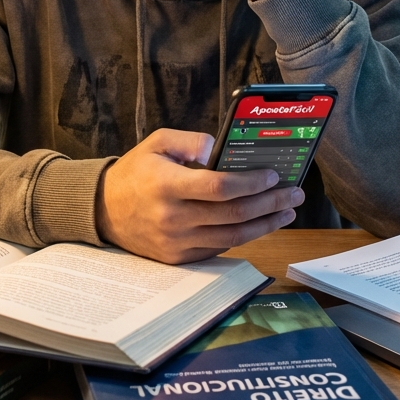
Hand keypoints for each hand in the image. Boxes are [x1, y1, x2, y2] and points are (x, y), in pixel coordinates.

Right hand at [96, 128, 303, 263]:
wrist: (104, 211)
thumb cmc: (136, 172)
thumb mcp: (158, 143)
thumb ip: (192, 141)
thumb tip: (223, 148)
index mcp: (168, 185)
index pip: (219, 187)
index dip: (251, 183)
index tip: (273, 174)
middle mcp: (174, 217)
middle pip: (234, 213)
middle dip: (271, 203)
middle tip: (294, 193)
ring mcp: (177, 242)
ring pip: (234, 236)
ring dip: (266, 224)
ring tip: (286, 211)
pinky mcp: (179, 258)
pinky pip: (219, 247)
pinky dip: (244, 235)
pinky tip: (260, 223)